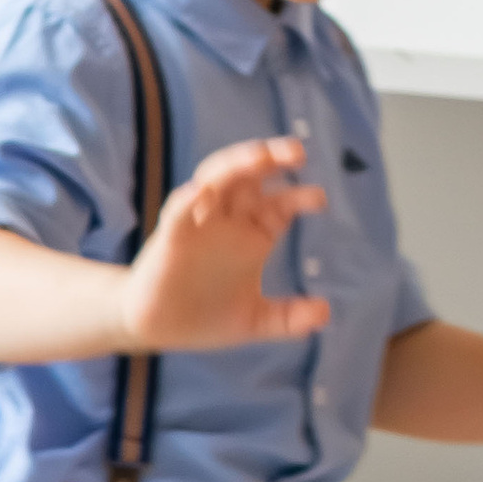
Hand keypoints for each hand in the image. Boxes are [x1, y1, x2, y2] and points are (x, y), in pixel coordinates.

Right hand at [121, 137, 328, 354]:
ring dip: (235, 164)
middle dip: (271, 160)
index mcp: (251, 235)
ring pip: (215, 179)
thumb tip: (325, 313)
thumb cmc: (206, 317)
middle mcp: (226, 222)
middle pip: (250, 177)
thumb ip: (288, 317)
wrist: (157, 330)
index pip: (279, 204)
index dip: (299, 197)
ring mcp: (197, 226)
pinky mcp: (170, 239)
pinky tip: (202, 192)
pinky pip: (177, 213)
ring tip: (260, 156)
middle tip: (297, 152)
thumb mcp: (256, 321)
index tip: (319, 199)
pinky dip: (188, 200)